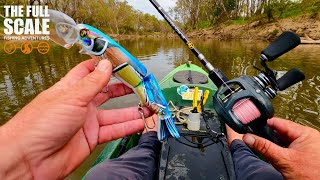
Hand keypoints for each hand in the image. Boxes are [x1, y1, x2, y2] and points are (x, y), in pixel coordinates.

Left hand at [0, 59, 150, 178]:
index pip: (90, 71)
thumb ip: (92, 82)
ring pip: (115, 113)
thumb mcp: (71, 97)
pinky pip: (114, 130)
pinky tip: (141, 123)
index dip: (105, 65)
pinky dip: (128, 127)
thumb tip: (106, 64)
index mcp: (71, 88)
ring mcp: (87, 122)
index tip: (122, 61)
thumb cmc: (41, 123)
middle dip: (124, 89)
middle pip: (107, 92)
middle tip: (141, 86)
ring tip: (149, 106)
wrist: (30, 159)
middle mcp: (81, 104)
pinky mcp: (92, 138)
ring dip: (132, 111)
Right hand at [243, 117, 319, 178]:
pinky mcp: (305, 153)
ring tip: (267, 149)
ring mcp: (307, 145)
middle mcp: (308, 137)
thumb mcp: (282, 159)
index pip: (280, 122)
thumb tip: (249, 138)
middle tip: (256, 138)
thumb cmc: (310, 175)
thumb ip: (264, 147)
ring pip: (285, 140)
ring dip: (275, 144)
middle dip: (270, 136)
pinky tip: (277, 156)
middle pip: (282, 131)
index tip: (252, 126)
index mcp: (305, 133)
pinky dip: (282, 150)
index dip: (265, 124)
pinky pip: (290, 147)